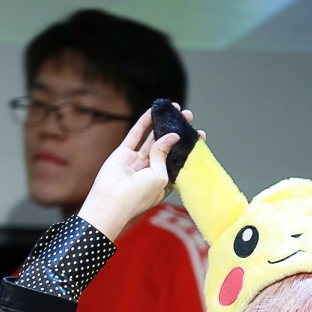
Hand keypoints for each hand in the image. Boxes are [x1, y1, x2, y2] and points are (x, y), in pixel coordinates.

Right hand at [78, 106, 204, 241]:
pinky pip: (135, 135)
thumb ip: (164, 155)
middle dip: (177, 130)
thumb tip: (172, 135)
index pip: (179, 160)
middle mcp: (151, 171)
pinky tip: (153, 111)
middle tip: (188, 115)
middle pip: (167, 147)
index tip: (200, 134)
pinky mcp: (123, 154)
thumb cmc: (138, 197)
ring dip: (162, 123)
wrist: (112, 203)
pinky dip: (144, 122)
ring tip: (175, 108)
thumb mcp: (159, 177)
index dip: (188, 147)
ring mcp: (137, 162)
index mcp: (164, 181)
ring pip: (151, 138)